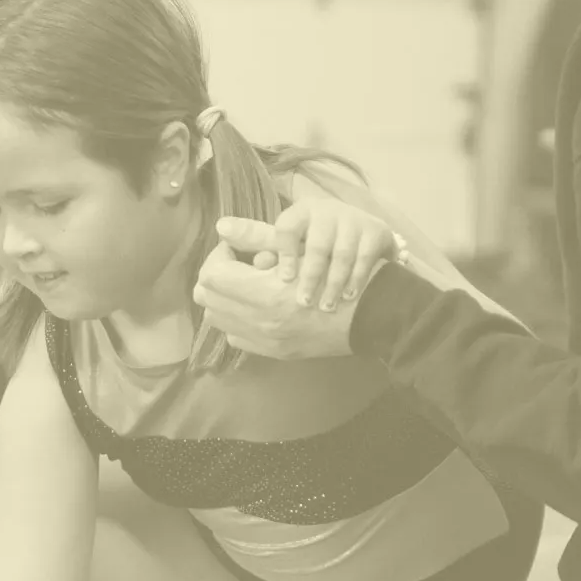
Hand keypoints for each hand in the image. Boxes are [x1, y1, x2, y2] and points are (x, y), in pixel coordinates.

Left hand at [195, 228, 354, 359]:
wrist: (372, 316)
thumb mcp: (302, 249)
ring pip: (216, 318)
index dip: (219, 255)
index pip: (211, 274)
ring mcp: (267, 342)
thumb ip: (260, 237)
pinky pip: (234, 336)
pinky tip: (255, 306)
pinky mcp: (274, 353)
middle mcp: (261, 323)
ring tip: (245, 285)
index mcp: (266, 294)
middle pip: (207, 297)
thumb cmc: (340, 273)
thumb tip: (222, 227)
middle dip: (217, 276)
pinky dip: (236, 319)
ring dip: (224, 298)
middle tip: (238, 265)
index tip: (236, 249)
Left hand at [256, 197, 403, 312]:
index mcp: (302, 211)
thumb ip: (269, 249)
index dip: (284, 254)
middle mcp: (328, 210)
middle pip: (318, 245)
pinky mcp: (376, 231)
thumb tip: (247, 253)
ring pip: (342, 255)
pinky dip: (356, 279)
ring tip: (326, 307)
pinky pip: (364, 258)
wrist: (366, 239)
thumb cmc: (319, 243)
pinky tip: (348, 296)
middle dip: (310, 277)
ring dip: (333, 283)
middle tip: (304, 302)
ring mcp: (355, 219)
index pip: (288, 227)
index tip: (285, 279)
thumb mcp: (293, 242)